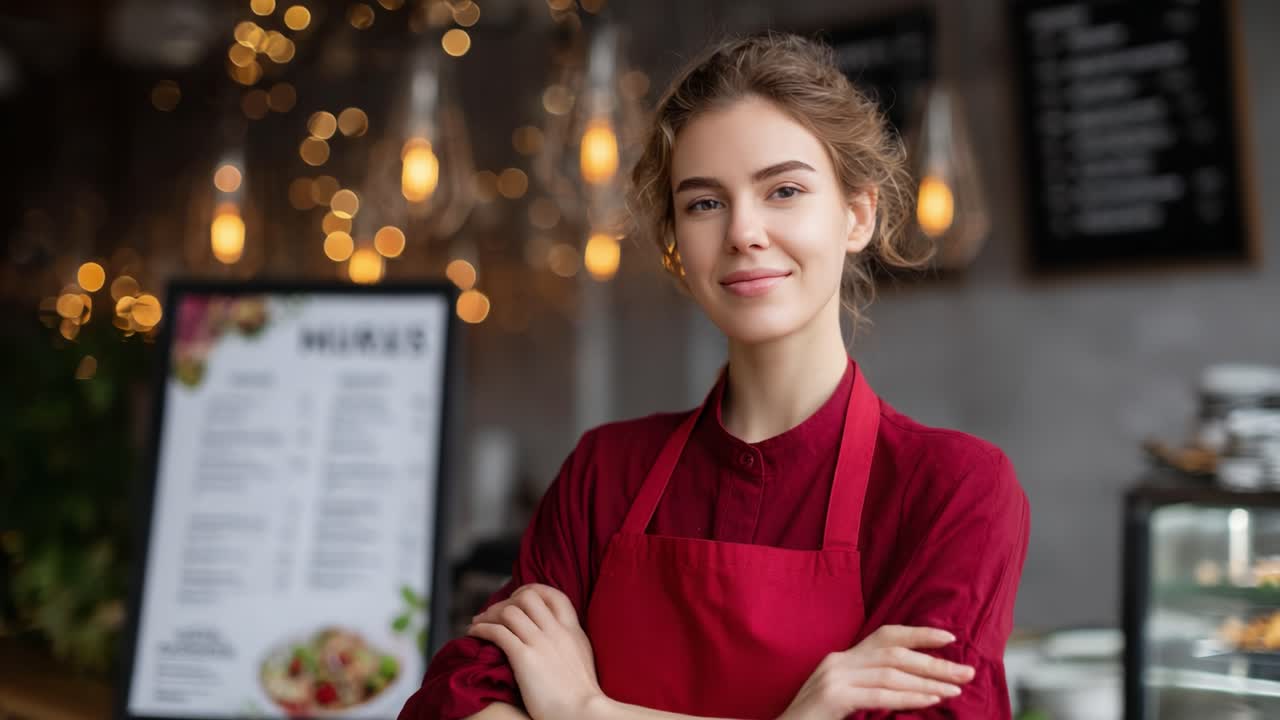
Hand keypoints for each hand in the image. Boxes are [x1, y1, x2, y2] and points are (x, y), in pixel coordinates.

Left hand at [467, 583, 603, 719]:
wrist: (582, 713)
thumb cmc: (581, 695)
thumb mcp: (582, 658)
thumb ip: (570, 642)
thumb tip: (559, 636)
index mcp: (572, 630)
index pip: (553, 595)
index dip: (532, 591)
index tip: (517, 599)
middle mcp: (556, 631)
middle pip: (528, 597)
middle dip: (507, 601)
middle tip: (494, 613)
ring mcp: (540, 642)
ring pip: (509, 611)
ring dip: (489, 614)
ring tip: (478, 623)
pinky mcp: (524, 657)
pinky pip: (497, 632)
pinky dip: (481, 629)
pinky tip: (474, 633)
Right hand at [777, 625, 975, 719]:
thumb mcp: (844, 699)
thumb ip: (869, 688)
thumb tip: (911, 686)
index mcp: (841, 659)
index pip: (885, 635)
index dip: (919, 634)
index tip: (950, 639)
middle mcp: (838, 662)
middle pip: (894, 653)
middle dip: (934, 661)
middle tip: (967, 671)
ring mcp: (834, 677)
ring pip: (891, 671)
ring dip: (929, 680)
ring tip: (956, 688)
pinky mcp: (833, 696)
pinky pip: (880, 694)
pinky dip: (909, 696)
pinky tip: (930, 699)